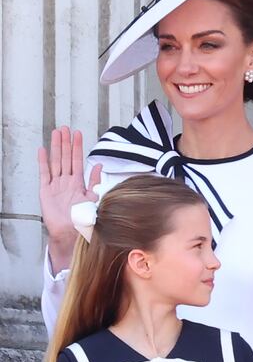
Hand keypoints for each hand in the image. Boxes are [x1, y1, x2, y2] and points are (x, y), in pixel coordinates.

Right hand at [38, 127, 102, 272]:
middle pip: (66, 158)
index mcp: (79, 183)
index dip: (78, 147)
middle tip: (65, 128)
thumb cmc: (83, 220)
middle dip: (65, 143)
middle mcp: (67, 182)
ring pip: (56, 162)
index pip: (78, 161)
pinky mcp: (46, 191)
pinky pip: (44, 173)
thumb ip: (95, 182)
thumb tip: (100, 166)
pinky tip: (43, 150)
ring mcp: (55, 185)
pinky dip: (43, 162)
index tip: (78, 134)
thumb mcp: (93, 199)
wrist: (70, 233)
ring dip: (56, 148)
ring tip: (56, 133)